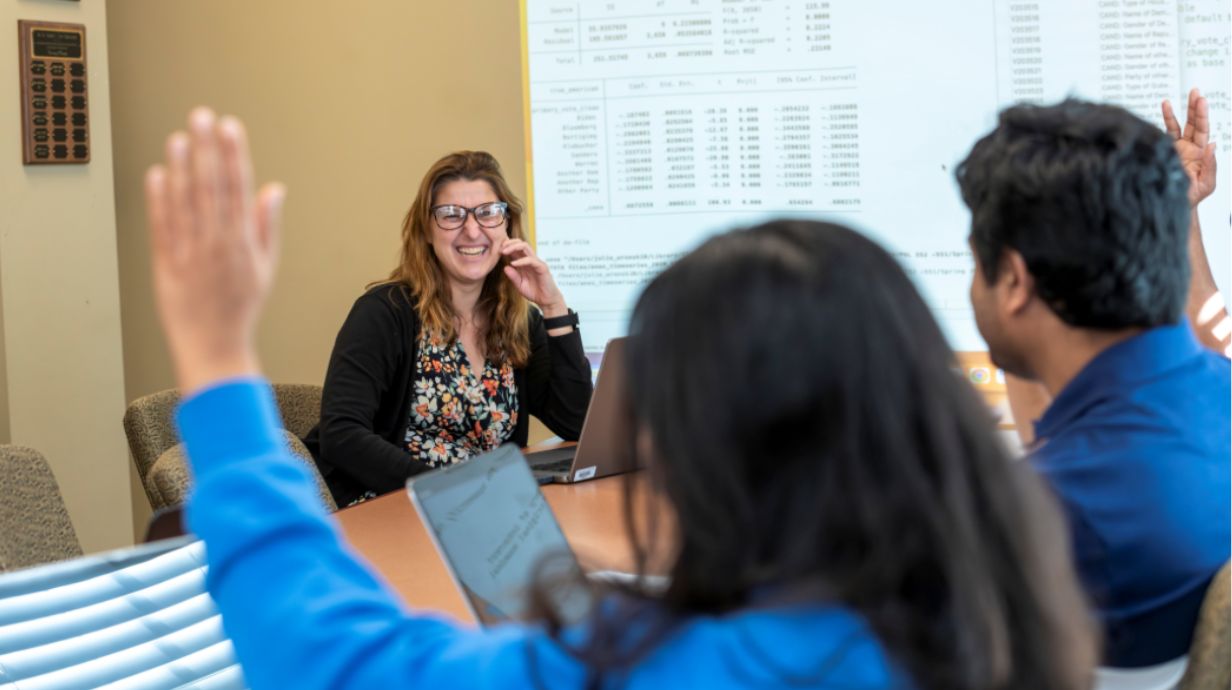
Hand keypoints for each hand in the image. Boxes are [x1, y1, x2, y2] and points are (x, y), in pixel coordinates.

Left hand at [144, 107, 285, 393]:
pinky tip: (158, 173)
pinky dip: (159, 198)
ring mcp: (190, 253)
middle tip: (202, 117)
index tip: (230, 128)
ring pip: (185, 202)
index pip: (238, 189)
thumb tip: (273, 189)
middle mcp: (217, 244)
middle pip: (211, 188)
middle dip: (207, 149)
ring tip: (178, 137)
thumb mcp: (265, 267)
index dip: (234, 155)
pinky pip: (162, 225)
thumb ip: (266, 224)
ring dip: (181, 167)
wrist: (213, 345)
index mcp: (243, 243)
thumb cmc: (240, 306)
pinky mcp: (166, 263)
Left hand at [500, 239, 567, 315]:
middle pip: (520, 243)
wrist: (547, 301)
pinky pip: (531, 260)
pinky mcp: (542, 267)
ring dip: (513, 247)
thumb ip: (513, 276)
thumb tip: (505, 267)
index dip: (506, 247)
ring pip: (526, 247)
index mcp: (525, 263)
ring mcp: (537, 262)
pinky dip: (521, 260)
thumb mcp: (520, 285)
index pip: (516, 249)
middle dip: (509, 243)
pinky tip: (513, 264)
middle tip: (499, 249)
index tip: (497, 250)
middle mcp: (531, 260)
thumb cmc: (534, 292)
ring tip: (504, 252)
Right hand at [1162, 88, 1217, 206]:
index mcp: (1201, 154)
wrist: (1175, 206)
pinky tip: (1165, 107)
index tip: (1201, 101)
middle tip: (1195, 92)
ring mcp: (1177, 149)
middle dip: (1194, 107)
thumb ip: (1210, 165)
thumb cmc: (1192, 197)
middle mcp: (1190, 148)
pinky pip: (1165, 133)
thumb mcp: (1207, 183)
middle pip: (1194, 123)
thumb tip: (1213, 145)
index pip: (1203, 130)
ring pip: (1179, 126)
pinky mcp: (1166, 151)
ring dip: (1178, 111)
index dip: (1202, 115)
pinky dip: (1165, 120)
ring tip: (1174, 99)